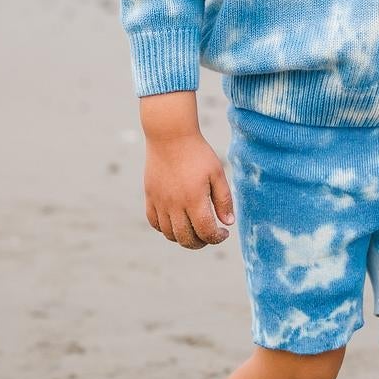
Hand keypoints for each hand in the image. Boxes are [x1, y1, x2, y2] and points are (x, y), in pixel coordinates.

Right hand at [143, 131, 234, 248]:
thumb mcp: (217, 173)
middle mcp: (175, 204)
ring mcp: (160, 202)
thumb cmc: (198, 153)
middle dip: (201, 243)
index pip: (206, 232)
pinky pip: (154, 222)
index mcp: (195, 199)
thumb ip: (224, 200)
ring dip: (183, 238)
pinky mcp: (150, 196)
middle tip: (209, 235)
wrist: (170, 135)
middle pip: (186, 239)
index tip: (223, 232)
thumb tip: (228, 223)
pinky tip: (176, 222)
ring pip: (169, 234)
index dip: (217, 238)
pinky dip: (165, 229)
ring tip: (194, 229)